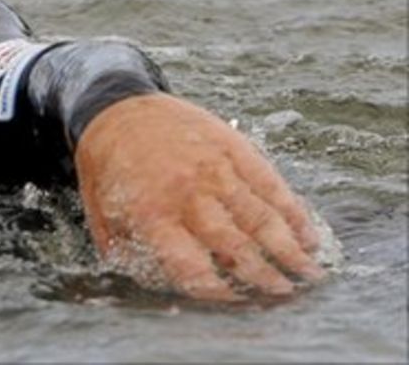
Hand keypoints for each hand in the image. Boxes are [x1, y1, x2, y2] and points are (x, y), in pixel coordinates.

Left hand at [74, 93, 324, 300]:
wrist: (116, 106)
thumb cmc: (107, 165)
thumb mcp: (100, 211)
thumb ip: (123, 251)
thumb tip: (149, 285)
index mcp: (151, 214)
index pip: (191, 265)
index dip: (217, 291)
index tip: (235, 303)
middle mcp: (187, 193)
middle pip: (235, 244)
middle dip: (264, 275)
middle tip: (283, 294)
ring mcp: (214, 168)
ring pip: (260, 216)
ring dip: (289, 248)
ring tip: (309, 273)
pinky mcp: (232, 147)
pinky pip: (269, 184)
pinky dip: (292, 211)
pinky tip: (307, 233)